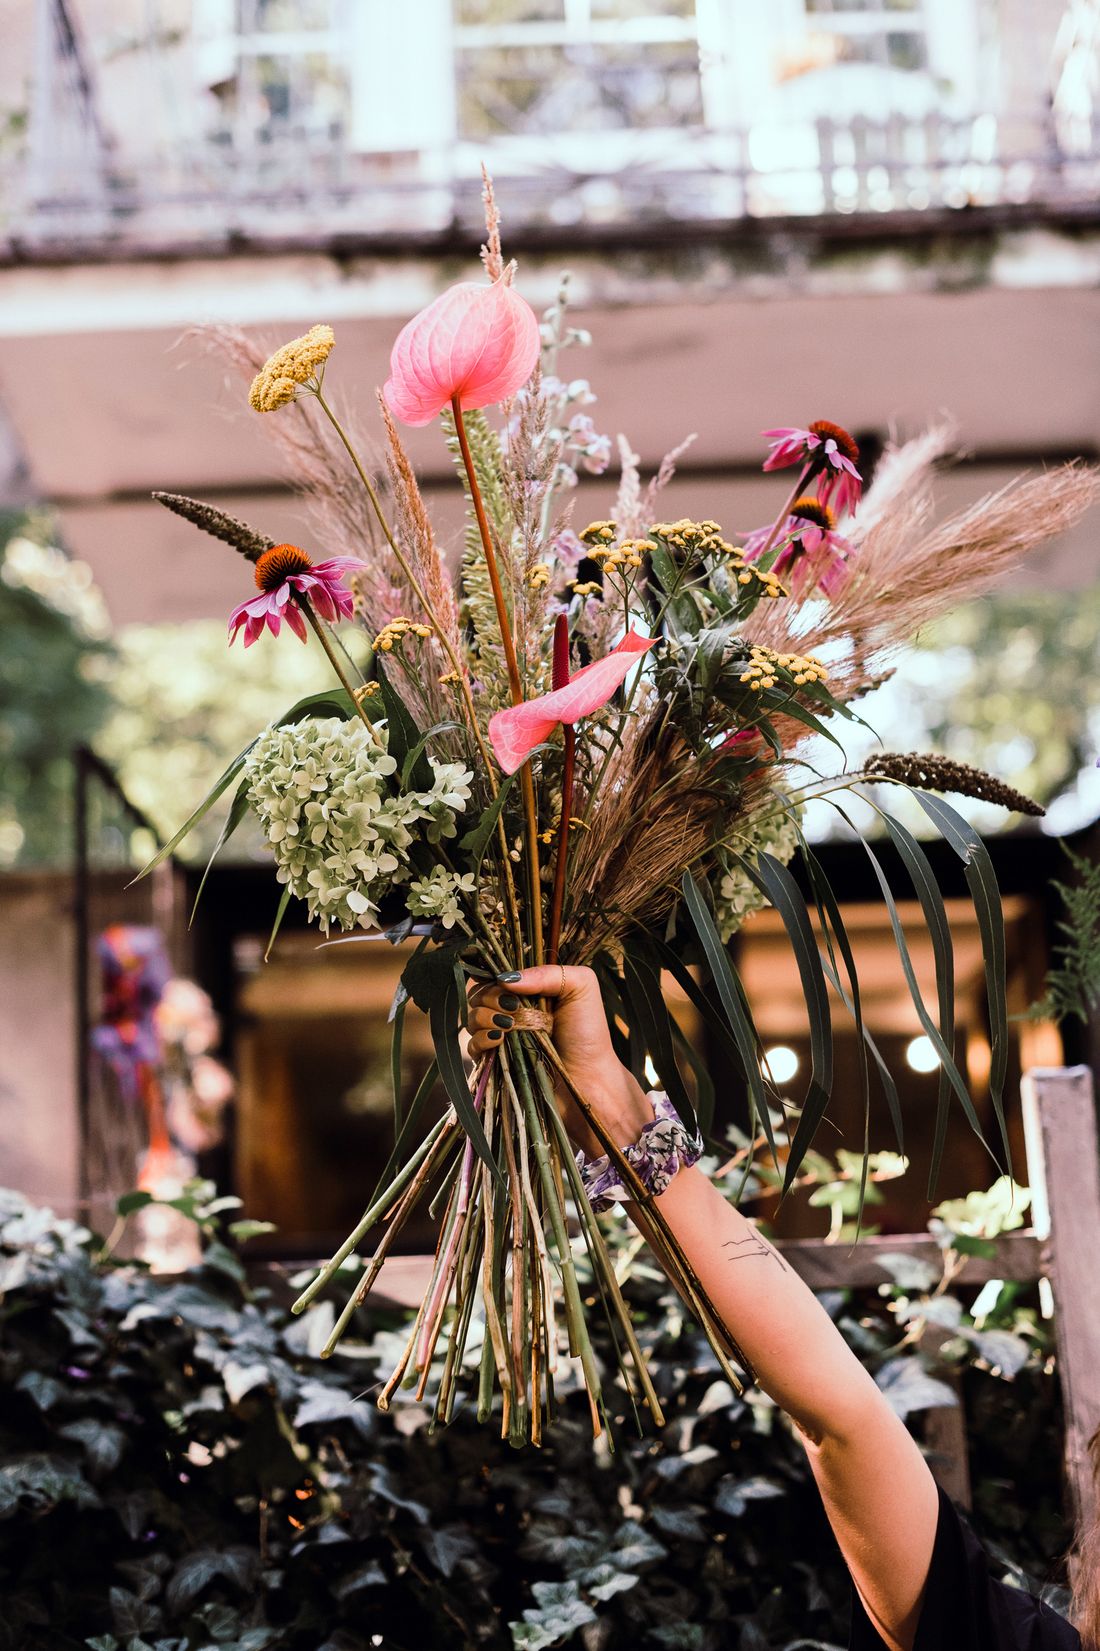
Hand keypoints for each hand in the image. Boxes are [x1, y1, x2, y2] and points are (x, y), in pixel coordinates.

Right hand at [467, 965, 650, 1155]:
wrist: (588, 1079)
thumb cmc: (588, 1032)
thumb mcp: (580, 987)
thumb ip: (545, 973)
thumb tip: (504, 978)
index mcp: (529, 989)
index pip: (497, 974)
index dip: (494, 975)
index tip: (504, 983)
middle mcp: (512, 1009)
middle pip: (479, 993)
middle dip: (490, 997)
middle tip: (512, 1007)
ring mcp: (502, 1035)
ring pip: (472, 1018)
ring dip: (484, 1018)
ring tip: (508, 1027)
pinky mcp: (495, 1060)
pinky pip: (472, 1046)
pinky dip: (481, 1040)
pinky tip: (499, 1041)